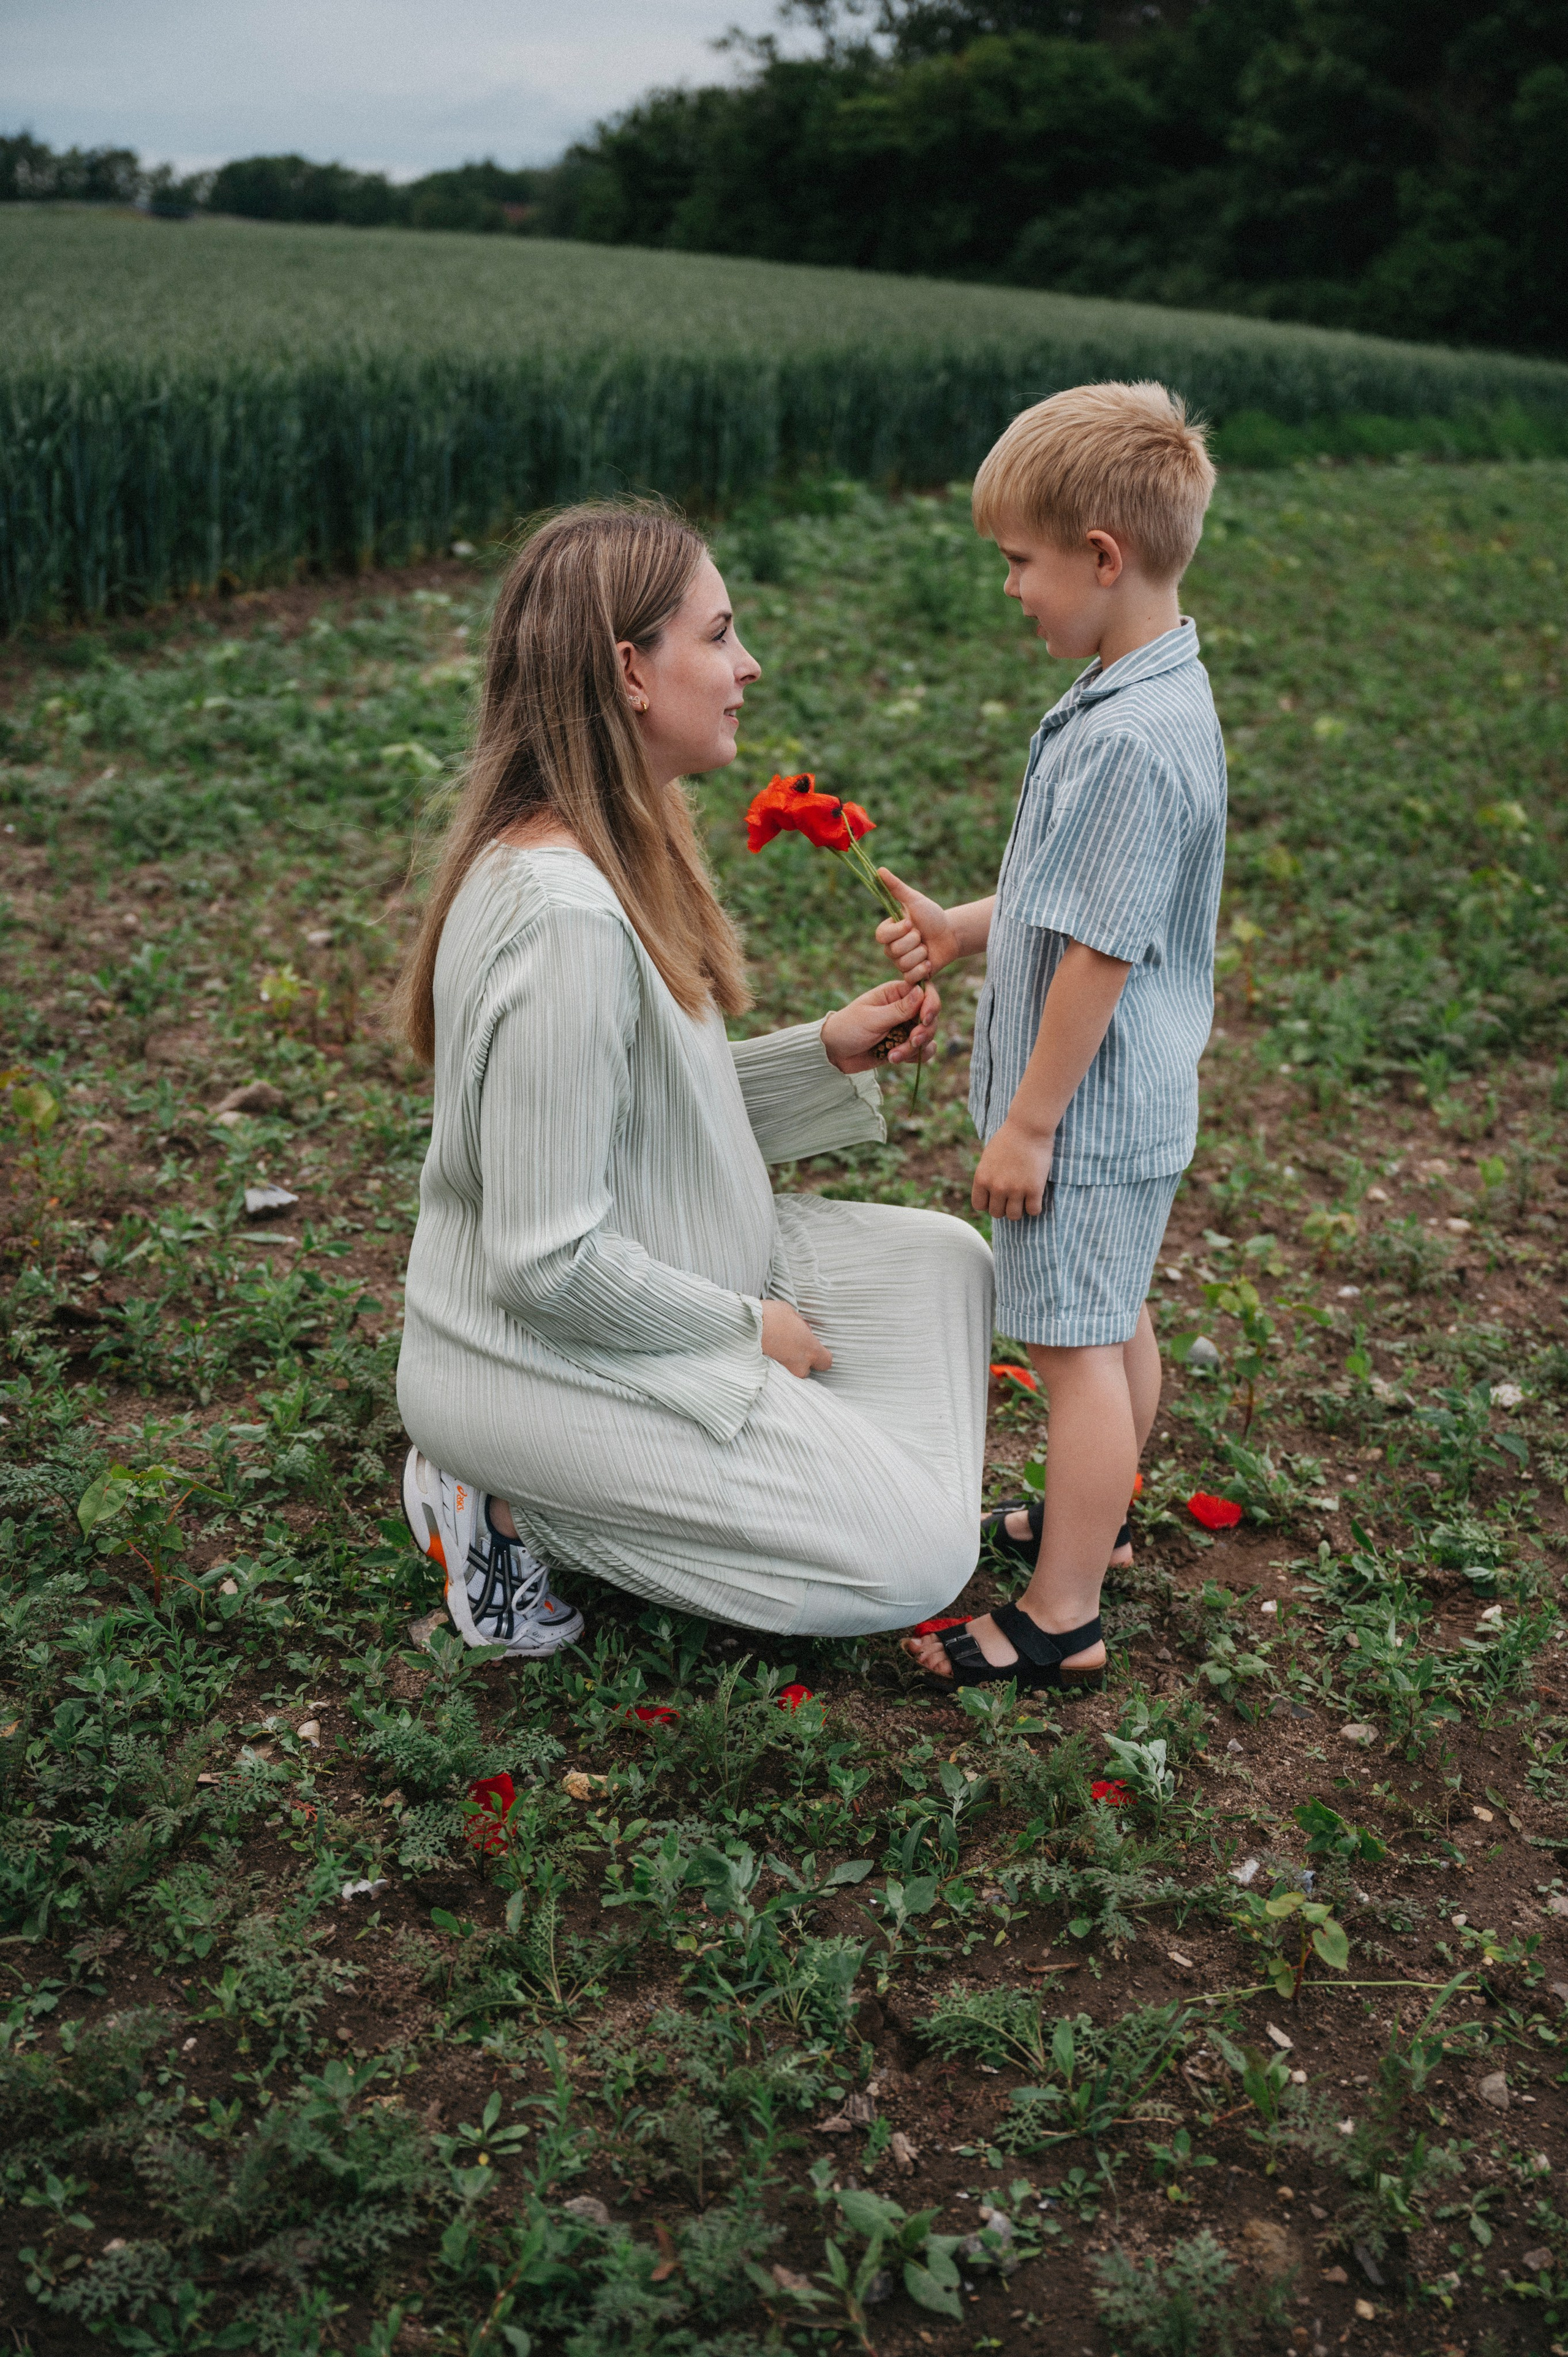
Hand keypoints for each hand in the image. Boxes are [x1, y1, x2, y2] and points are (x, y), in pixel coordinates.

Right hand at [760, 1297, 831, 1377]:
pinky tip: (765, 1353)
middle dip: (800, 1360)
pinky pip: (776, 1373)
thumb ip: (801, 1325)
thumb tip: (803, 1330)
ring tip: (775, 1349)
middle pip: (806, 1370)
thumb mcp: (791, 1313)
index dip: (820, 1356)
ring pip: (790, 1373)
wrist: (743, 1327)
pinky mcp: (768, 1376)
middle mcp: (799, 1366)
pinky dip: (772, 1365)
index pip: (826, 1362)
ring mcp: (783, 1373)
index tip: (811, 1347)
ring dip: (786, 1363)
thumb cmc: (770, 1316)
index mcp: (810, 1350)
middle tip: (789, 1346)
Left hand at [821, 977, 939, 1071]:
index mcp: (895, 993)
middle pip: (931, 1017)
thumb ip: (898, 1009)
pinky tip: (894, 1059)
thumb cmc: (848, 1028)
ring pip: (928, 1036)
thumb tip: (921, 992)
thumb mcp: (872, 1018)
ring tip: (892, 1056)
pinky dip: (914, 1058)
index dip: (931, 1004)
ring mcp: (905, 1028)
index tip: (924, 1020)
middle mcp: (904, 1008)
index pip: (925, 991)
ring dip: (915, 1049)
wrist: (833, 1053)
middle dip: (923, 1032)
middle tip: (911, 1041)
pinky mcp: (904, 1045)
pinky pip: (922, 1051)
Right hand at [875, 869, 961, 980]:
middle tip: (922, 935)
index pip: (881, 936)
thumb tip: (879, 870)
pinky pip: (910, 977)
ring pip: (904, 963)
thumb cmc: (931, 916)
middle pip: (894, 951)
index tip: (911, 923)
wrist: (950, 933)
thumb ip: (896, 887)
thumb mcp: (914, 900)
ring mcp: (901, 963)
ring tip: (927, 947)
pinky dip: (923, 969)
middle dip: (914, 941)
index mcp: (888, 931)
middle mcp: (891, 948)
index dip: (897, 931)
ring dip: (921, 953)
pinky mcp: (912, 976)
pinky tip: (929, 961)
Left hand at [971, 1117, 1053, 1219]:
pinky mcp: (1034, 1189)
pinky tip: (1036, 1197)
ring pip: (1014, 1216)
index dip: (989, 1203)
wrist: (1028, 1127)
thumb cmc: (1009, 1138)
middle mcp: (996, 1187)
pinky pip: (1033, 1211)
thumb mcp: (988, 1157)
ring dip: (1019, 1209)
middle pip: (997, 1214)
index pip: (980, 1206)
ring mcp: (1015, 1190)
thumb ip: (987, 1176)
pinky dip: (1035, 1207)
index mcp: (982, 1178)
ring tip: (1024, 1199)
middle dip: (1004, 1207)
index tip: (997, 1196)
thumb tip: (989, 1193)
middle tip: (1013, 1197)